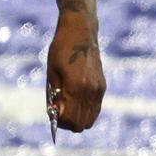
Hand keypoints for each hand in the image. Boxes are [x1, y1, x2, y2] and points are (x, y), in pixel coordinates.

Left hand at [45, 12, 104, 133]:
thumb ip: (56, 96)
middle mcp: (90, 91)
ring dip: (78, 118)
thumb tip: (56, 115)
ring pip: (90, 119)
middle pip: (82, 124)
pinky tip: (76, 100)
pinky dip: (85, 111)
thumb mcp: (52, 73)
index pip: (71, 119)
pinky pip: (96, 109)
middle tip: (59, 112)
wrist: (81, 32)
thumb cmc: (61, 50)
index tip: (53, 114)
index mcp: (76, 87)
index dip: (60, 122)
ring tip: (67, 106)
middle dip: (69, 123)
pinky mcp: (102, 87)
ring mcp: (98, 90)